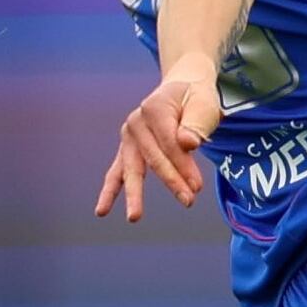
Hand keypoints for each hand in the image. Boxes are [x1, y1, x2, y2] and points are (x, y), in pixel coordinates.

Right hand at [94, 60, 221, 223]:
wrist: (181, 89)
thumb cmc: (196, 98)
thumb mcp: (204, 102)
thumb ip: (196, 122)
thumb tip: (186, 144)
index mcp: (154, 108)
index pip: (169, 143)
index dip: (184, 165)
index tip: (197, 187)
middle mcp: (135, 123)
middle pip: (153, 158)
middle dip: (172, 181)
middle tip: (188, 200)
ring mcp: (128, 137)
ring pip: (132, 169)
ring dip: (135, 194)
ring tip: (134, 217)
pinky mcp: (126, 149)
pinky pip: (117, 172)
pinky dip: (111, 191)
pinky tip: (102, 211)